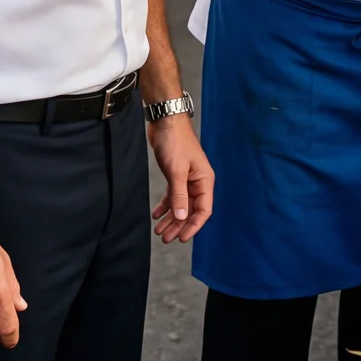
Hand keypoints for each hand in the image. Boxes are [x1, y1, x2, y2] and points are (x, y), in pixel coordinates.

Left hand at [149, 114, 213, 243]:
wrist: (165, 121)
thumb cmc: (175, 142)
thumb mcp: (176, 171)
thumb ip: (179, 195)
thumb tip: (180, 217)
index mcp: (204, 180)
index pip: (204, 210)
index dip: (193, 226)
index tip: (182, 238)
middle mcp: (198, 181)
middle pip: (190, 210)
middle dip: (178, 225)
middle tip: (165, 238)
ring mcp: (187, 178)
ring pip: (180, 204)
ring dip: (170, 218)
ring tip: (159, 231)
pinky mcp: (176, 174)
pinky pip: (173, 195)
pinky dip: (165, 206)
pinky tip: (156, 215)